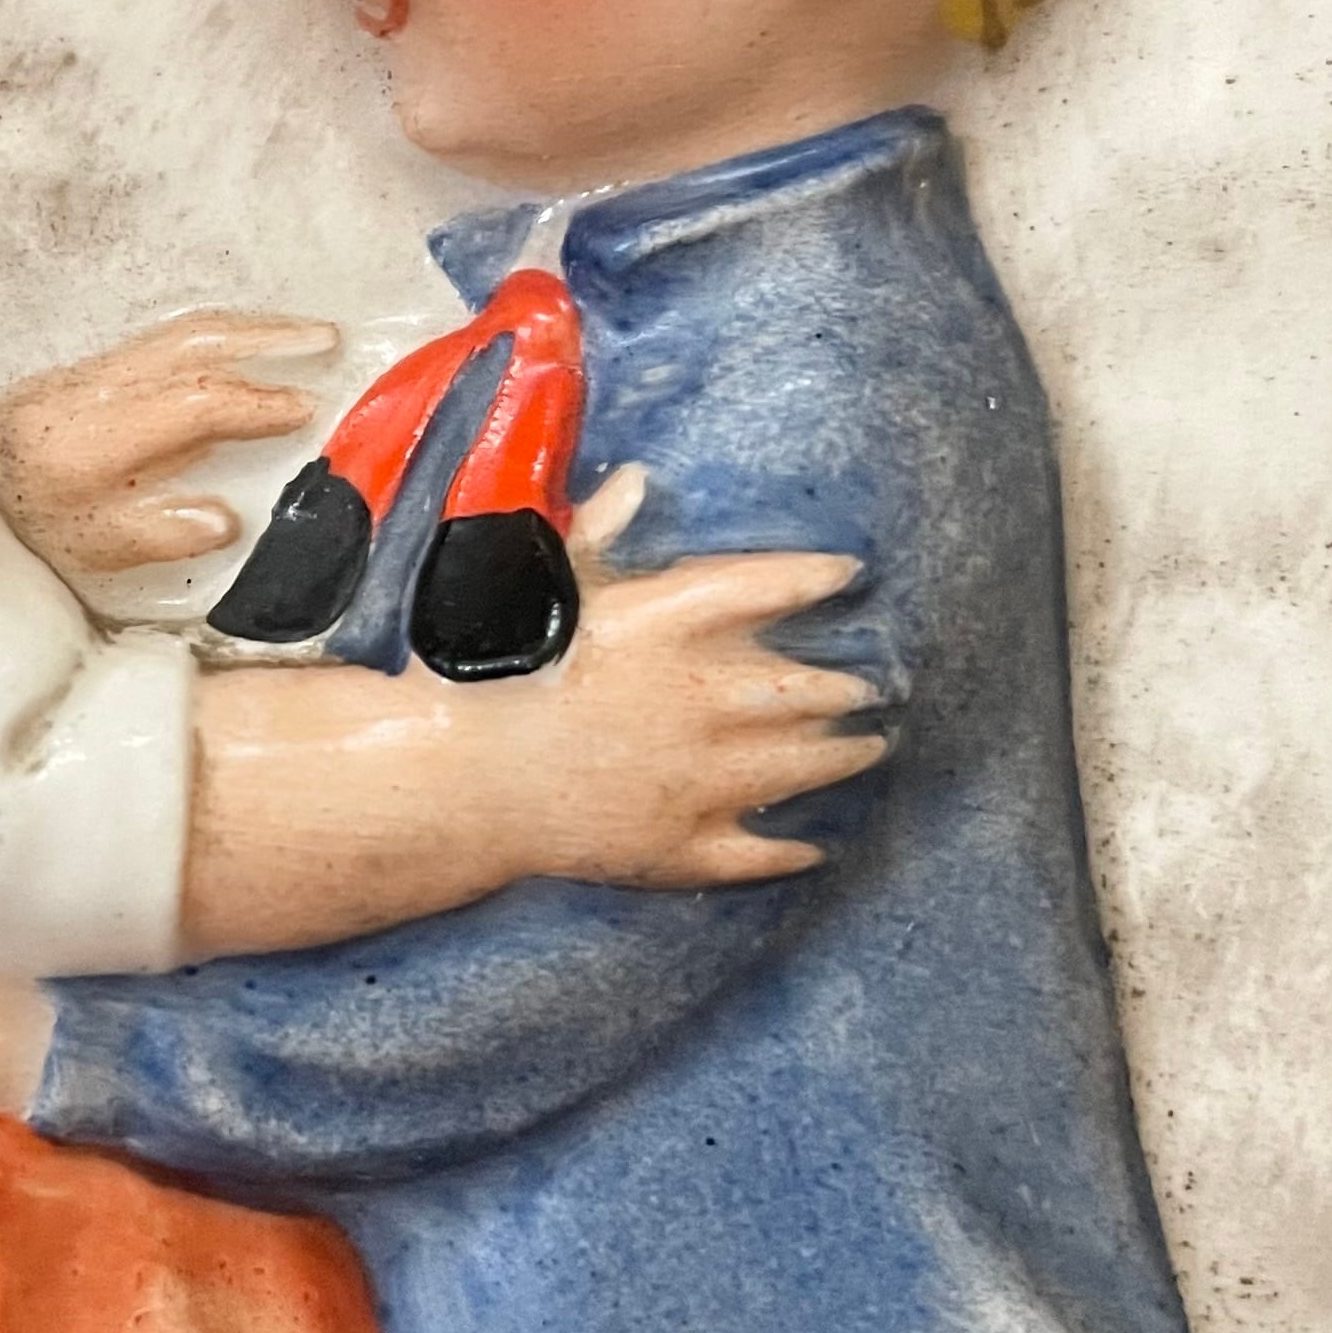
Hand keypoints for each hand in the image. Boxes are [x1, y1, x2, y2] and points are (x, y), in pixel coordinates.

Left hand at [0, 310, 335, 574]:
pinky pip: (163, 338)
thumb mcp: (89, 550)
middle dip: (266, 338)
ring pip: (179, 333)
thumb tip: (226, 520)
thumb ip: (157, 535)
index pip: (193, 403)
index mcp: (92, 440)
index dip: (255, 403)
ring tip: (303, 331)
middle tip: (328, 338)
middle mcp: (92, 390)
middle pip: (191, 345)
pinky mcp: (85, 366)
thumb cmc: (27, 529)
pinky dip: (214, 333)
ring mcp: (88, 370)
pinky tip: (243, 341)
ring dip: (247, 327)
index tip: (308, 407)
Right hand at [520, 466, 889, 884]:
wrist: (458, 780)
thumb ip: (597, 531)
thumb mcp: (544, 585)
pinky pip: (759, 853)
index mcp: (669, 625)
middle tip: (873, 682)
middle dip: (850, 685)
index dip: (818, 577)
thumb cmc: (493, 669)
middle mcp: (704, 700)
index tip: (848, 574)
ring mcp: (701, 781)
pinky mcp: (683, 847)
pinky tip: (816, 845)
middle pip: (811, 688)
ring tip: (870, 747)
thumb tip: (638, 478)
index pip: (772, 585)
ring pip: (803, 767)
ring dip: (846, 756)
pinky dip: (793, 850)